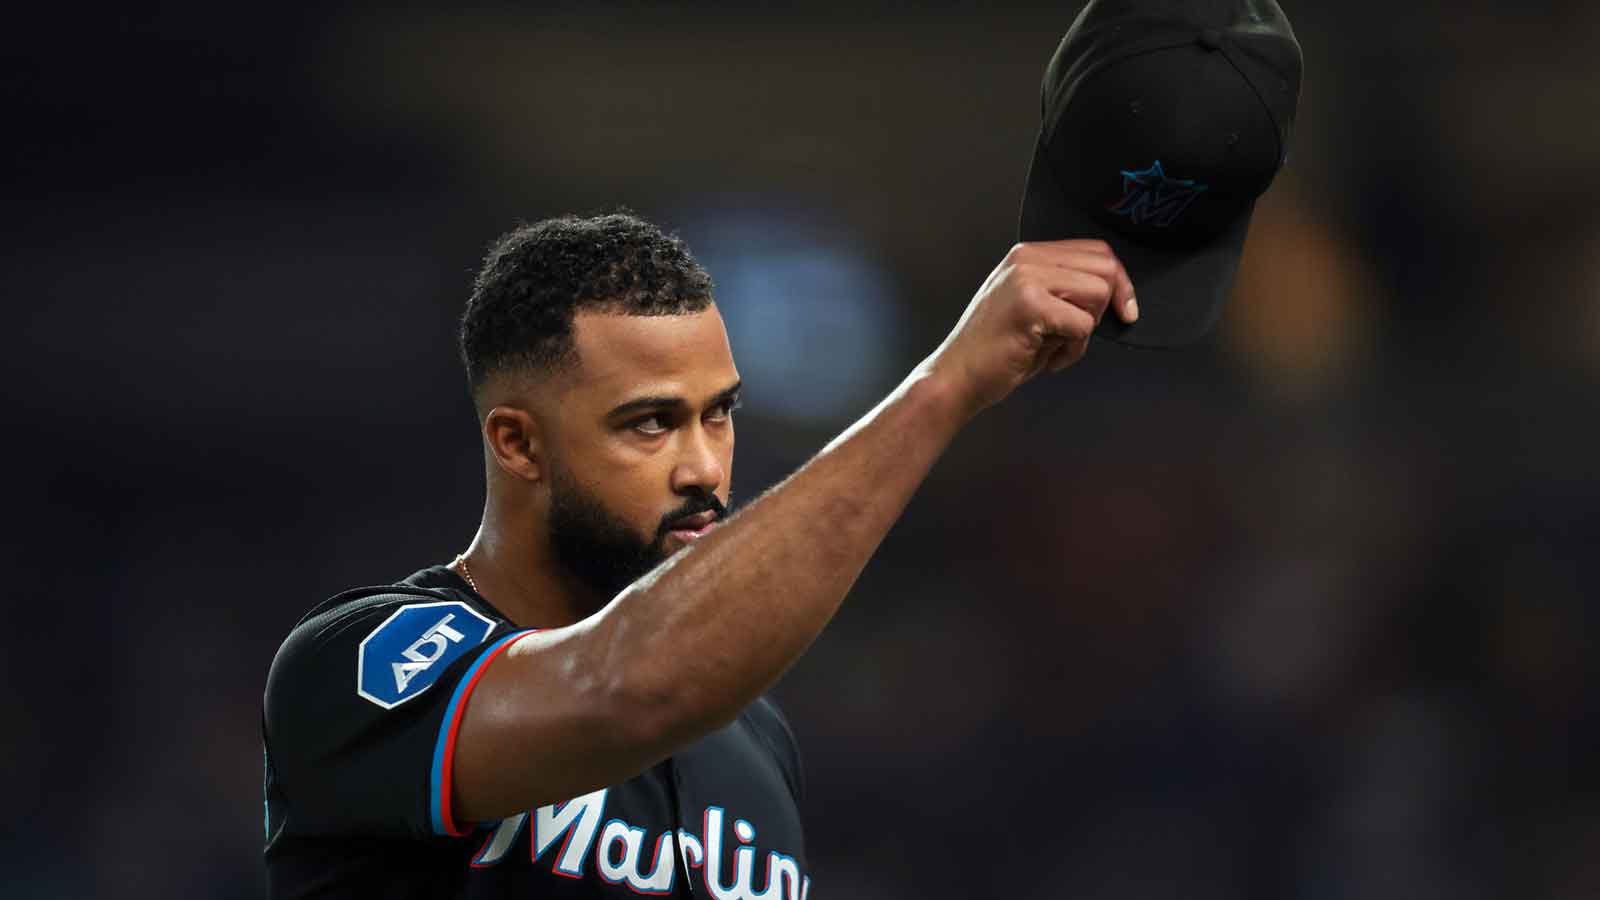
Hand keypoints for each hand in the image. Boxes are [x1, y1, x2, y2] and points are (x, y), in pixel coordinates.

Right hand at [922, 240, 1136, 417]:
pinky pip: (1083, 325)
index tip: (1125, 309)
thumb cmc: (994, 351)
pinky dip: (1072, 350)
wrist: (955, 378)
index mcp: (1028, 254)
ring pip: (1098, 294)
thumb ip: (1064, 289)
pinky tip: (1047, 360)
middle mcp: (1027, 258)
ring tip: (1055, 347)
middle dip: (1108, 307)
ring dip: (1086, 329)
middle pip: (1105, 267)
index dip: (1120, 282)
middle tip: (1081, 335)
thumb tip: (1114, 291)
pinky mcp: (1029, 305)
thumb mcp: (1031, 305)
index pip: (1097, 251)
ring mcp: (1026, 278)